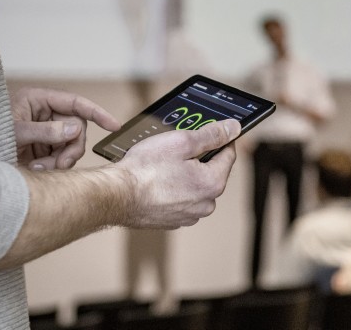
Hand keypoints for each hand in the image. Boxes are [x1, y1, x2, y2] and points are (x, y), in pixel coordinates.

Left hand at [11, 87, 119, 171]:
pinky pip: (61, 157)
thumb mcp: (17, 133)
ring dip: (61, 160)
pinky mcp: (41, 148)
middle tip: (62, 164)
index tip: (114, 125)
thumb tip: (75, 127)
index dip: (96, 113)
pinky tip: (39, 170)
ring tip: (43, 169)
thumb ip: (46, 131)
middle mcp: (43, 114)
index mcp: (37, 100)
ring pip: (70, 145)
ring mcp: (43, 132)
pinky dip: (55, 166)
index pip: (75, 102)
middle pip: (76, 128)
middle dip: (71, 148)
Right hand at [116, 119, 240, 228]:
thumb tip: (233, 129)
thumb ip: (211, 135)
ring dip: (185, 175)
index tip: (213, 131)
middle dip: (199, 158)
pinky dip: (173, 189)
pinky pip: (180, 199)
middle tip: (178, 148)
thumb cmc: (146, 169)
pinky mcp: (172, 221)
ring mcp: (188, 215)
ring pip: (195, 187)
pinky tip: (158, 181)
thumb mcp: (181, 141)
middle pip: (211, 172)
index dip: (221, 139)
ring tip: (164, 165)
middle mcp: (205, 204)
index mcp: (212, 183)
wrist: (117, 195)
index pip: (228, 155)